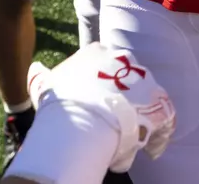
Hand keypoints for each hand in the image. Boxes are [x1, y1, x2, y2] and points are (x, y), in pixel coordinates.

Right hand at [27, 43, 176, 172]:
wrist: (80, 124)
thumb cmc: (58, 104)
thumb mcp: (44, 85)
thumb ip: (41, 76)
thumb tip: (35, 68)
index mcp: (97, 51)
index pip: (101, 59)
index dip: (99, 80)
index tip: (94, 96)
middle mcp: (124, 59)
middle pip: (126, 76)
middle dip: (122, 95)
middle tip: (110, 118)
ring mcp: (144, 78)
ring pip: (146, 95)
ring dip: (140, 113)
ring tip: (129, 136)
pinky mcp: (159, 102)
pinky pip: (163, 117)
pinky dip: (158, 133)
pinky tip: (147, 148)